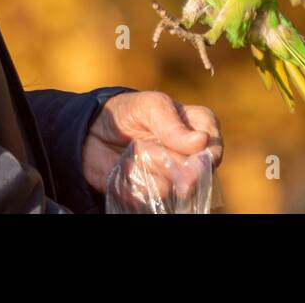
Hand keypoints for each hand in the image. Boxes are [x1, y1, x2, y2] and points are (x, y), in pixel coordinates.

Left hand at [82, 90, 221, 193]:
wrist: (91, 133)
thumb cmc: (127, 112)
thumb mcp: (148, 106)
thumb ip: (172, 124)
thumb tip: (201, 141)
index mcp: (195, 128)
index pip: (213, 141)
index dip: (211, 150)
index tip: (200, 152)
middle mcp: (188, 157)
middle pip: (197, 170)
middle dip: (176, 164)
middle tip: (152, 150)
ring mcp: (171, 178)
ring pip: (175, 187)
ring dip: (153, 172)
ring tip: (136, 153)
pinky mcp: (152, 195)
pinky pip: (152, 198)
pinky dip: (138, 186)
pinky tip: (128, 170)